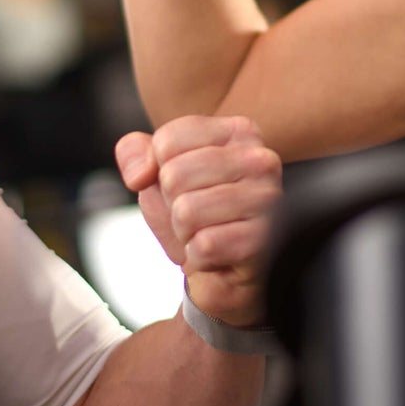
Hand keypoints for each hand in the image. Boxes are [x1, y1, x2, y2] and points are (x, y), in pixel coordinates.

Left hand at [115, 115, 280, 327]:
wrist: (223, 272)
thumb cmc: (196, 216)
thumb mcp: (157, 175)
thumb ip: (136, 153)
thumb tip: (139, 173)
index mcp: (238, 133)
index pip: (168, 141)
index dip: (160, 171)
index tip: (184, 186)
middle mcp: (261, 160)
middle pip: (174, 175)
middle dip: (172, 204)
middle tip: (195, 216)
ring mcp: (268, 200)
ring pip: (186, 211)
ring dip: (184, 232)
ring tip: (206, 232)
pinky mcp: (265, 240)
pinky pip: (204, 246)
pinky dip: (199, 257)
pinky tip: (218, 254)